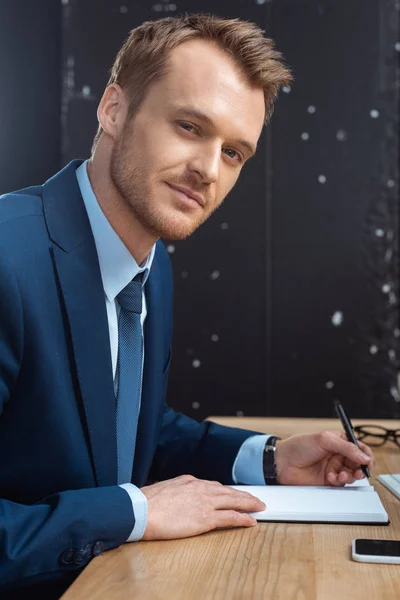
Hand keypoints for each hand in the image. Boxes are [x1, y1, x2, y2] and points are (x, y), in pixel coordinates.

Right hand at [141, 474, 264, 539]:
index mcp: (189, 481)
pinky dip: (243, 518)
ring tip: (259, 507)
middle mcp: (200, 488)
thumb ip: (177, 493)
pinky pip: (230, 517)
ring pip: (234, 501)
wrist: (141, 509)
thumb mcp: (165, 490)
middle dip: (244, 495)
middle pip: (228, 491)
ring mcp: (204, 502)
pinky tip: (251, 520)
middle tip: (255, 499)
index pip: (214, 485)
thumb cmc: (146, 503)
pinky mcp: (205, 518)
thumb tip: (178, 499)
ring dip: (248, 503)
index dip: (226, 491)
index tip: (233, 494)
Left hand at [274, 430, 374, 485]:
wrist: (282, 462)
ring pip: (351, 474)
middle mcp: (337, 455)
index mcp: (338, 441)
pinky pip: (341, 483)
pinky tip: (331, 477)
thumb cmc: (299, 446)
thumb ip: (346, 447)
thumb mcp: (324, 440)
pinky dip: (339, 481)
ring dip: (350, 475)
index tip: (367, 461)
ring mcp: (333, 468)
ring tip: (341, 474)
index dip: (365, 454)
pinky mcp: (328, 480)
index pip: (358, 448)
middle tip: (359, 471)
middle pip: (357, 463)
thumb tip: (364, 456)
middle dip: (360, 468)